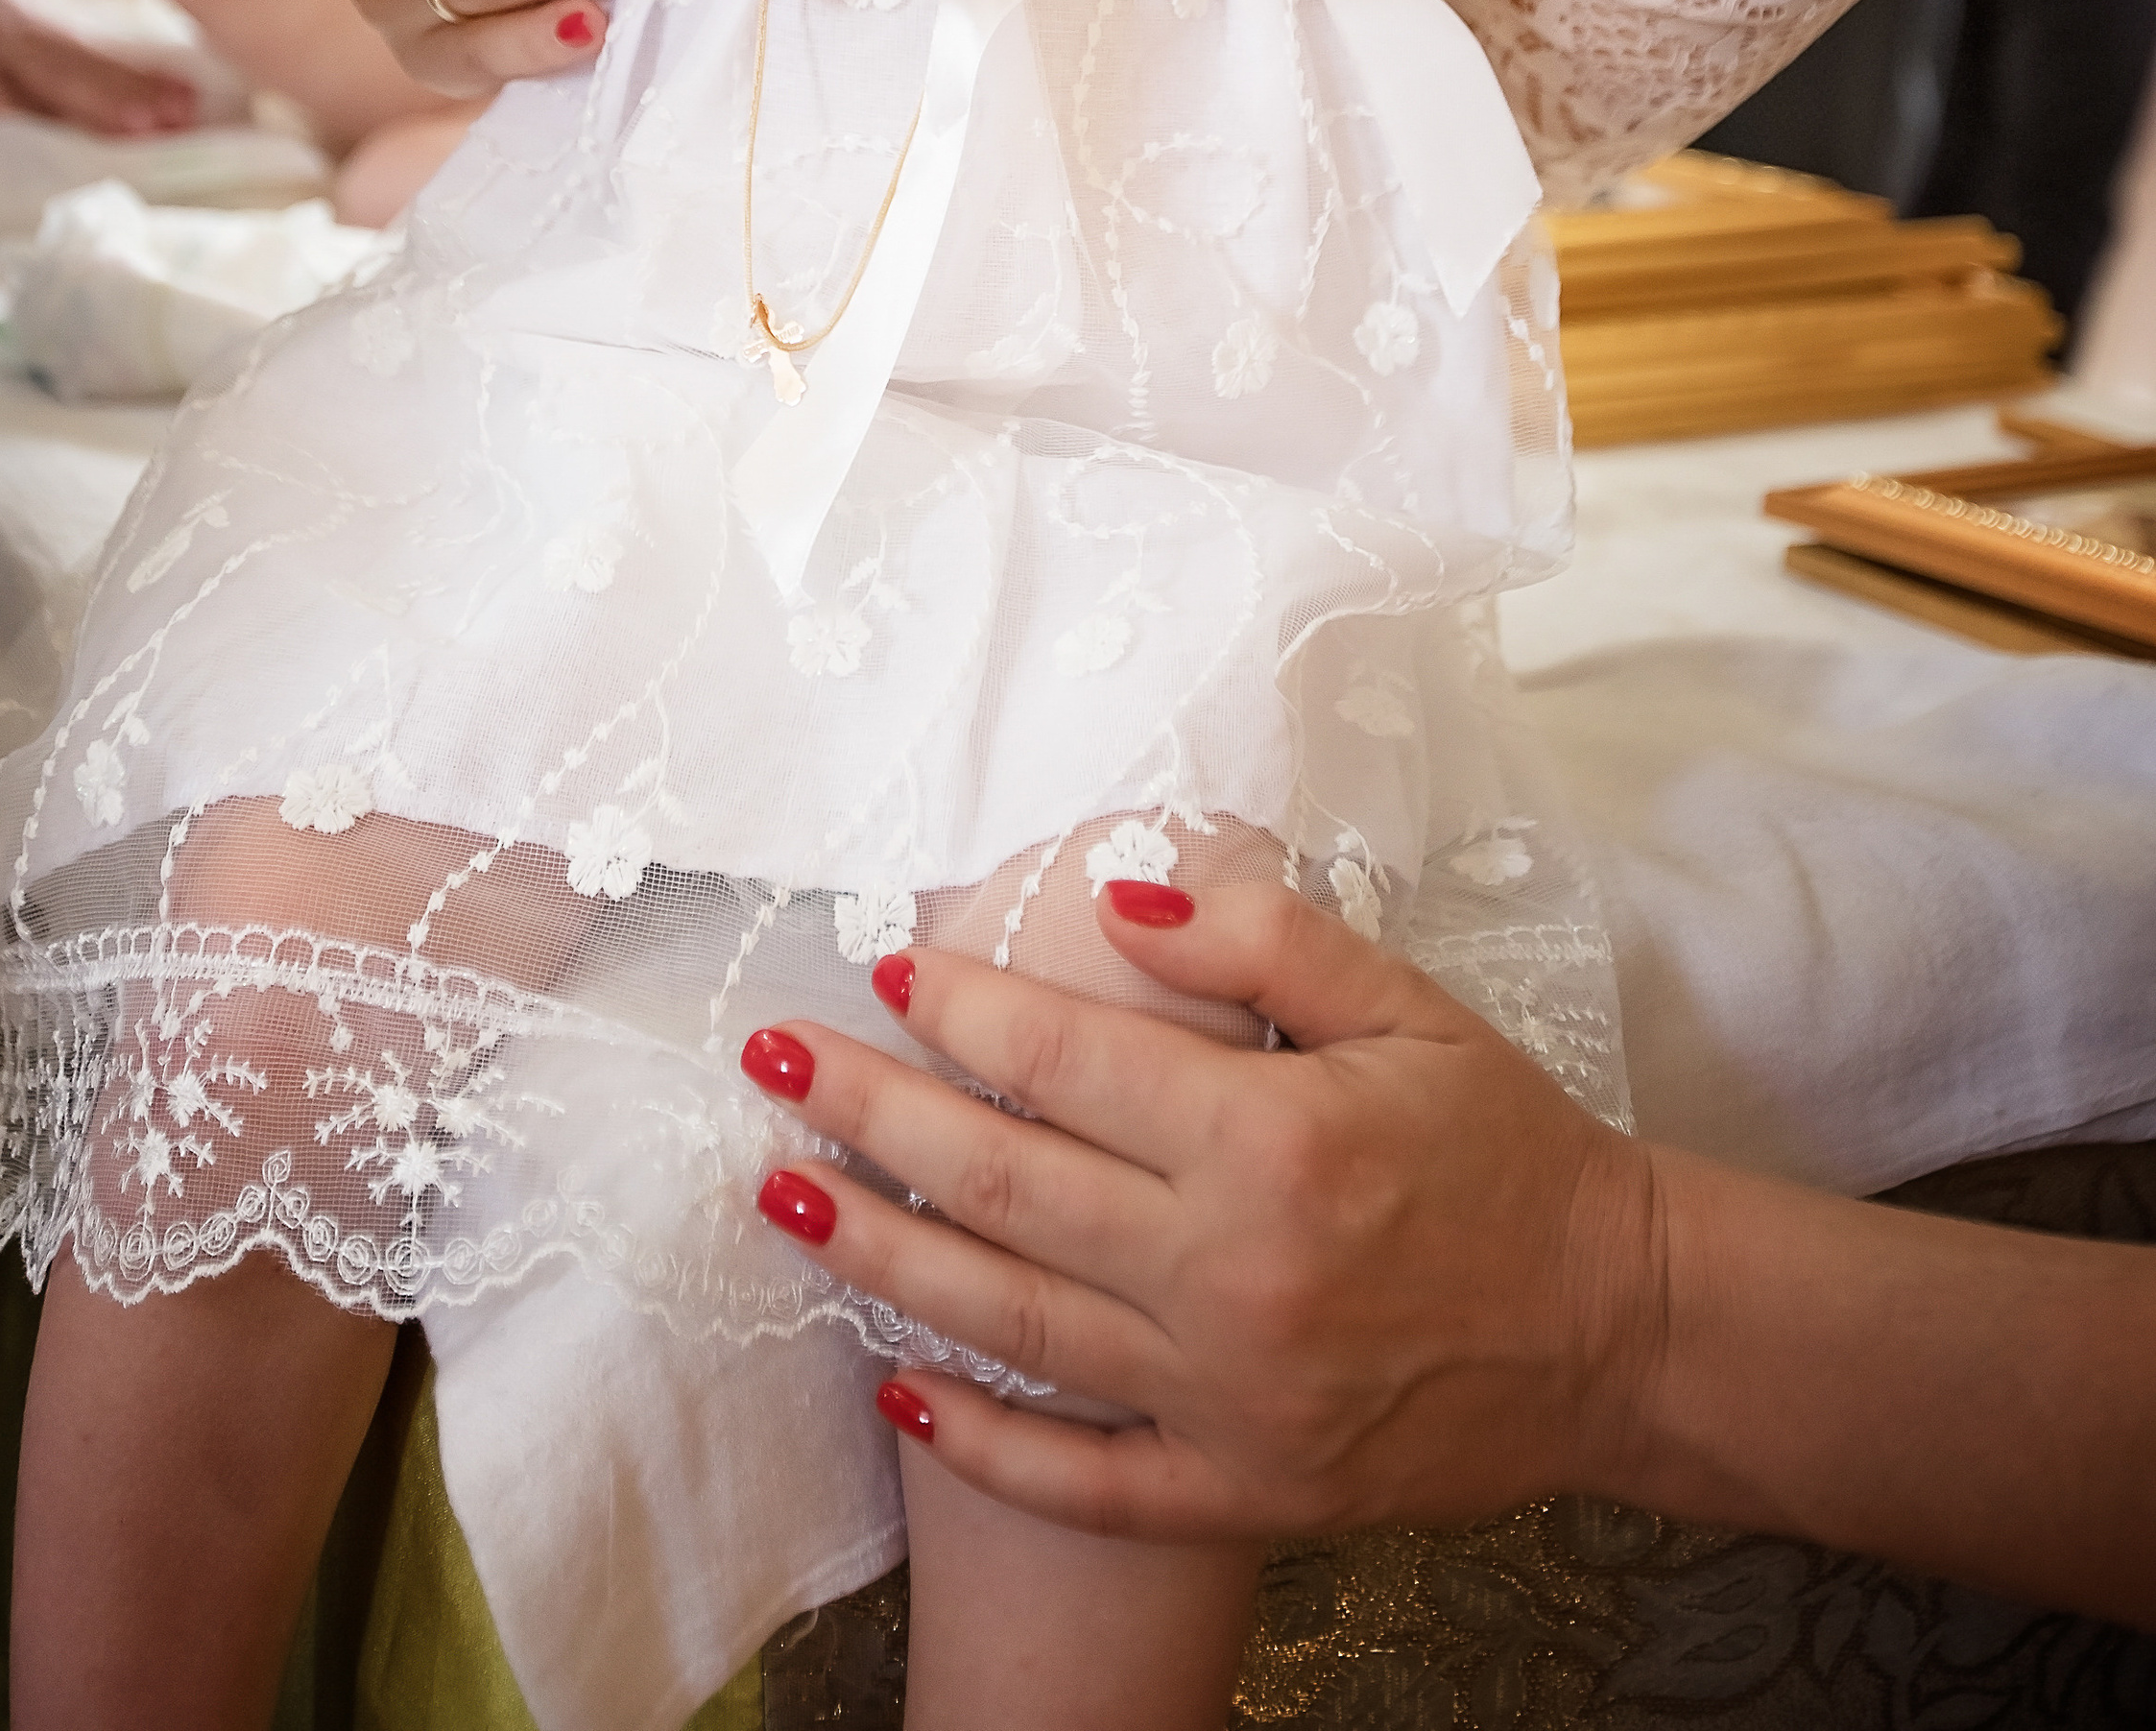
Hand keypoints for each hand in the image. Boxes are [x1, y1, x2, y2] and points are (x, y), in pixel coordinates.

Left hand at [739, 884, 1660, 1542]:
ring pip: (1010, 1323)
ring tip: (783, 1193)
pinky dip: (982, 1438)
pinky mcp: (1241, 1488)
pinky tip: (896, 1381)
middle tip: (767, 1059)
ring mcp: (1226, 1396)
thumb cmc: (1508, 1150)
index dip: (958, 1011)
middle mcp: (1230, 1272)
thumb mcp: (1408, 1004)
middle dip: (868, 1114)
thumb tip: (1120, 896)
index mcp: (1271, 1139)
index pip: (1065, 1061)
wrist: (1618, 1330)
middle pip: (1003, 1184)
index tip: (880, 967)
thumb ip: (1264, 938)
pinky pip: (1083, 1475)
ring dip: (881, 1254)